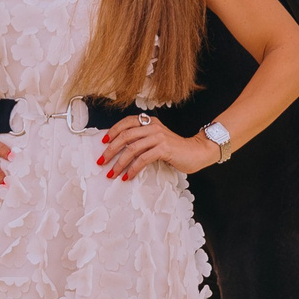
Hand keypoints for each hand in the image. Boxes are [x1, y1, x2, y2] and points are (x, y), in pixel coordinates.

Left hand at [96, 112, 221, 179]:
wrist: (196, 152)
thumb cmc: (175, 149)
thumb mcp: (156, 140)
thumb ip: (142, 140)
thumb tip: (121, 149)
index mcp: (150, 122)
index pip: (126, 122)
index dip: (113, 131)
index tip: (103, 142)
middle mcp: (153, 127)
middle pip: (125, 136)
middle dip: (111, 150)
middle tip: (102, 161)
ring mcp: (158, 137)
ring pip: (132, 149)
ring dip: (119, 163)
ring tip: (112, 173)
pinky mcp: (164, 148)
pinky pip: (143, 159)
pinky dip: (133, 169)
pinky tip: (128, 176)